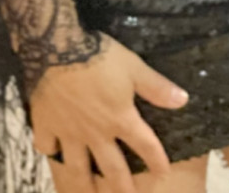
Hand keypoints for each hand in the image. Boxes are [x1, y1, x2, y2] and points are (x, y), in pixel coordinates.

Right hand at [29, 32, 189, 192]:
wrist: (57, 49)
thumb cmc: (100, 56)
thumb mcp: (134, 68)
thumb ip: (156, 87)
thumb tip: (183, 100)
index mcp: (119, 119)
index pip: (144, 145)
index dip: (156, 159)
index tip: (163, 172)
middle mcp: (95, 133)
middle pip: (111, 167)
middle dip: (121, 187)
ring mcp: (68, 133)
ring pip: (77, 167)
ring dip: (83, 185)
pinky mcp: (45, 125)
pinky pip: (46, 146)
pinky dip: (50, 151)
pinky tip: (52, 153)